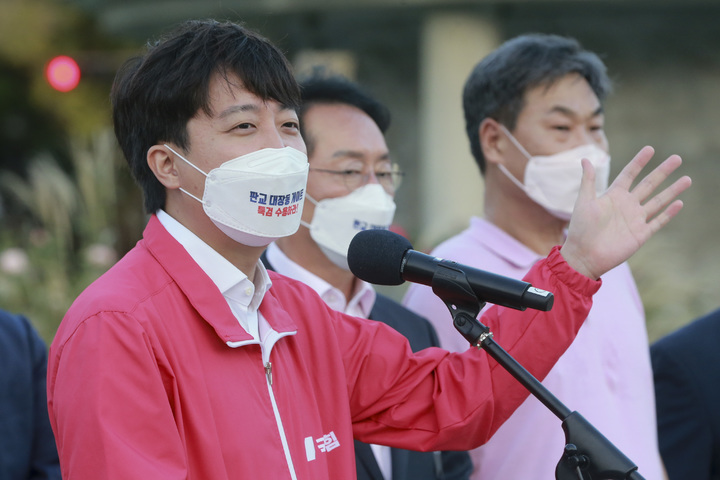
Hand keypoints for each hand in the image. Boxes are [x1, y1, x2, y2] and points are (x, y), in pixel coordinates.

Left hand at [561, 146, 691, 279]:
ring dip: (672, 190)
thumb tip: (584, 159)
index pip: (629, 174)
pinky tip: (679, 203)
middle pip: (649, 184)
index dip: (639, 162)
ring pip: (658, 201)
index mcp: (613, 196)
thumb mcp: (584, 201)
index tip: (650, 149)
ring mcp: (635, 220)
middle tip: (677, 158)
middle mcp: (627, 205)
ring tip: (687, 179)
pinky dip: (669, 213)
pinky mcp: (640, 234)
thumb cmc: (580, 229)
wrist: (584, 255)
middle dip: (663, 171)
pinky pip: (658, 222)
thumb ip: (588, 181)